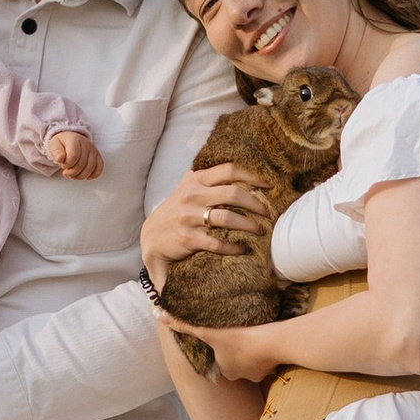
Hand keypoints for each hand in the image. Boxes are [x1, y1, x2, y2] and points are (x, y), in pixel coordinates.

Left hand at [44, 127, 102, 178]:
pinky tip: (86, 177)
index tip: (63, 165)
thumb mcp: (54, 145)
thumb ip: (56, 152)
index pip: (73, 156)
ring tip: (74, 175)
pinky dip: (94, 174)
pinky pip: (100, 167)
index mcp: (74, 140)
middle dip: (72, 172)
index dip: (67, 165)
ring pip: (90, 168)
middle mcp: (86, 144)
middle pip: (82, 164)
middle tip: (66, 172)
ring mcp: (93, 150)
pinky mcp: (97, 155)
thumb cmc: (62, 143)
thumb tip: (59, 159)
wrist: (69, 139)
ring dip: (81, 176)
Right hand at [141, 162, 271, 283]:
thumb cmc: (176, 211)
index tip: (268, 184)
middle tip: (267, 212)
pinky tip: (244, 249)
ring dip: (249, 225)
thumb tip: (238, 172)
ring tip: (260, 230)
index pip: (229, 170)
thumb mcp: (187, 189)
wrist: (151, 237)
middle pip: (233, 193)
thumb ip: (207, 180)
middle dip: (255, 203)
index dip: (252, 176)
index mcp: (195, 180)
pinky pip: (218, 243)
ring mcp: (190, 217)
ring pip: (228, 218)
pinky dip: (234, 247)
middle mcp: (193, 195)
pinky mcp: (188, 238)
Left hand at [165, 313, 285, 385]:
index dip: (223, 347)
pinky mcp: (272, 370)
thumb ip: (184, 325)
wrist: (270, 343)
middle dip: (239, 352)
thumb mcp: (207, 331)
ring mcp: (256, 374)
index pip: (221, 358)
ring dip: (254, 353)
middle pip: (237, 362)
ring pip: (253, 363)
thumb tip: (160, 316)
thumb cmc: (237, 337)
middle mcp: (239, 375)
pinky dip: (268, 354)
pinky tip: (269, 341)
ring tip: (257, 337)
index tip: (228, 335)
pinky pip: (268, 362)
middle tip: (243, 334)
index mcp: (224, 369)